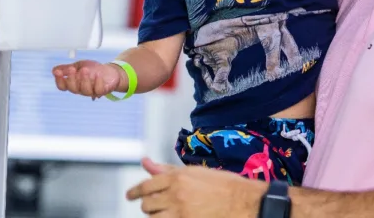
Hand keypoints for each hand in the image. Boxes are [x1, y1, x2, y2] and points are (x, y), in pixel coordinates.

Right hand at [52, 59, 123, 98]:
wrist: (110, 71)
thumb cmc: (93, 69)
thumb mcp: (78, 66)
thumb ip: (67, 68)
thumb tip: (54, 70)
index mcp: (74, 83)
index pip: (63, 86)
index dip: (59, 81)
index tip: (57, 72)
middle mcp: (81, 89)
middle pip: (73, 89)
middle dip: (71, 79)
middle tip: (72, 69)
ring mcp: (92, 91)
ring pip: (85, 90)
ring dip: (84, 80)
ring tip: (85, 70)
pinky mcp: (102, 90)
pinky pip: (98, 90)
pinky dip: (97, 82)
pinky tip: (97, 74)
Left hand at [126, 158, 264, 216]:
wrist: (243, 202)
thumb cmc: (223, 185)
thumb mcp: (195, 172)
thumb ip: (167, 169)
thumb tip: (145, 162)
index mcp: (177, 177)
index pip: (146, 185)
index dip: (135, 191)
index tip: (130, 195)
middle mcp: (176, 194)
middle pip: (148, 204)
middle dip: (148, 205)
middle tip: (154, 206)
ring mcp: (180, 212)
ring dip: (156, 216)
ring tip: (164, 214)